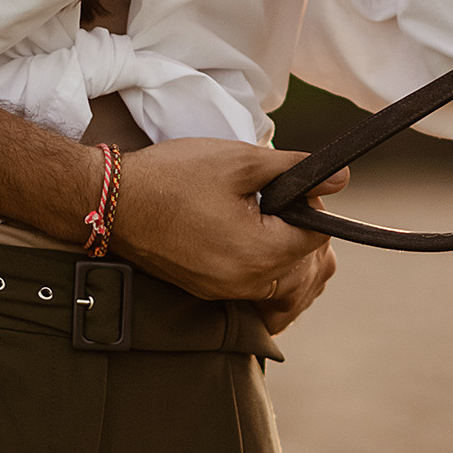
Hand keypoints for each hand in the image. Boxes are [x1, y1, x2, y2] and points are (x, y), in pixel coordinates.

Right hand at [114, 137, 341, 315]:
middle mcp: (246, 283)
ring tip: (251, 212)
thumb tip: (341, 178)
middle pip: (301, 262)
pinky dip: (253, 259)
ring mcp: (224, 292)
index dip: (311, 205)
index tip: (290, 184)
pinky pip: (249, 281)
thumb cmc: (172, 176)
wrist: (111, 202)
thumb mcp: (240, 160)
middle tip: (270, 194)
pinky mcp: (206, 290)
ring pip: (277, 275)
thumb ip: (294, 169)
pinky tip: (233, 230)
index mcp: (260, 253)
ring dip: (277, 246)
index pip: (316, 237)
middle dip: (297, 228)